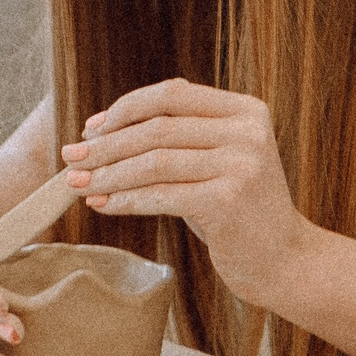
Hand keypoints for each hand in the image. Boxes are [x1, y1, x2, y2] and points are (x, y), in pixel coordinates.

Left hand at [63, 78, 313, 302]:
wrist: (285, 260)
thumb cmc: (241, 212)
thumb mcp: (221, 162)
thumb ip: (184, 137)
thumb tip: (105, 128)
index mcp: (246, 111)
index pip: (173, 94)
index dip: (126, 107)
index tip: (92, 128)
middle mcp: (247, 132)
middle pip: (158, 127)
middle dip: (107, 144)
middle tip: (71, 158)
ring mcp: (240, 166)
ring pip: (154, 161)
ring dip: (108, 174)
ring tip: (78, 185)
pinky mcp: (228, 201)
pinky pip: (161, 195)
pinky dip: (125, 199)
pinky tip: (103, 206)